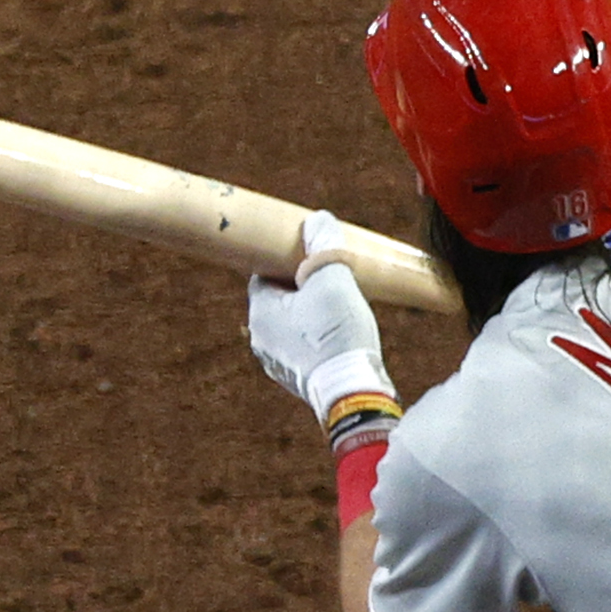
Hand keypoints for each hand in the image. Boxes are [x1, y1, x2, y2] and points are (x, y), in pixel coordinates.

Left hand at [247, 210, 395, 422]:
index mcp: (260, 311)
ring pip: (291, 325)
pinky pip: (302, 347)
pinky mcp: (296, 379)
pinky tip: (339, 335)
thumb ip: (323, 245)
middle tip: (330, 280)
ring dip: (310, 313)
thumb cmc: (336, 333)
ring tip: (338, 308)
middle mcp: (260, 338)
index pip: (263, 274)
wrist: (351, 391)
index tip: (309, 258)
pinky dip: (317, 337)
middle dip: (301, 288)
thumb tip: (318, 220)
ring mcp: (276, 362)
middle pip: (278, 300)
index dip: (286, 262)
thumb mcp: (332, 277)